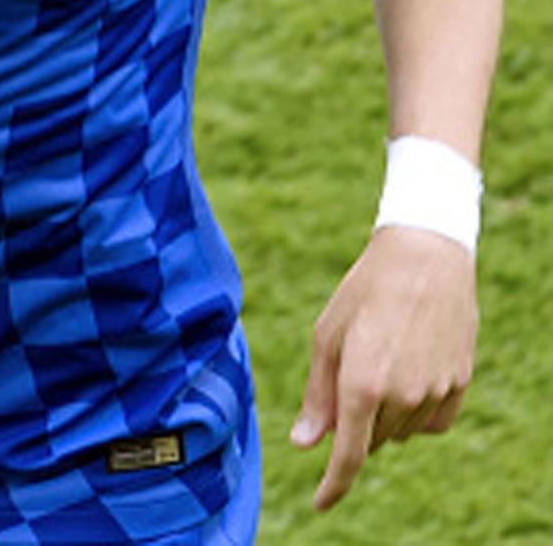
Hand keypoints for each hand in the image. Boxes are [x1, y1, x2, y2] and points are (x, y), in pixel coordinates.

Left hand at [291, 226, 477, 510]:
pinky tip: (411, 372)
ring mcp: (435, 393)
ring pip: (401, 432)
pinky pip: (432, 423)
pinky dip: (416, 411)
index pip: (348, 454)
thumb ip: (318, 397)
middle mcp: (402, 396)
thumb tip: (305, 444)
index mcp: (361, 383)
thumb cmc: (363, 294)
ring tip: (383, 357)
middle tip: (352, 368)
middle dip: (355, 419)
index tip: (320, 504)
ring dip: (385, 413)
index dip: (333, 485)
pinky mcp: (459, 386)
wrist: (424, 260)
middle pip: (371, 438)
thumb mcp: (327, 337)